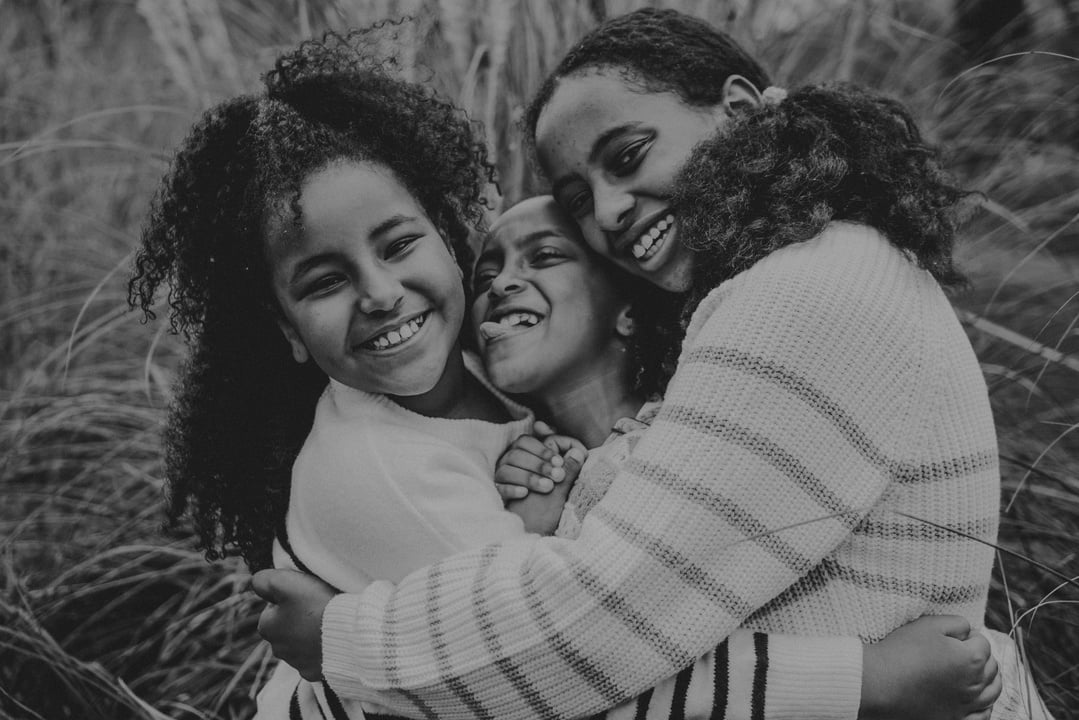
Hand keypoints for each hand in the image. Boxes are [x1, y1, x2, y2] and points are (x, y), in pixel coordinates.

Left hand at [251, 569, 335, 681]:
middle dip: (297, 618)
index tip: (305, 594)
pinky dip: (322, 649)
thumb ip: (264, 580)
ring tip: (328, 622)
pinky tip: (333, 640)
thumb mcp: (285, 582)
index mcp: (267, 627)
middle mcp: (278, 649)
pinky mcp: (315, 673)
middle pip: (285, 628)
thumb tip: (256, 582)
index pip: (272, 608)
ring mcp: (297, 663)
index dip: (288, 598)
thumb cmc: (316, 605)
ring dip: (309, 634)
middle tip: (317, 607)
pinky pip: (316, 658)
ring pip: (300, 644)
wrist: (348, 634)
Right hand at [494, 420, 586, 500]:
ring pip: (506, 470)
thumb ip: (566, 465)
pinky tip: (525, 494)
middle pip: (516, 454)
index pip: (525, 441)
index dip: (542, 450)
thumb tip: (576, 450)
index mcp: (521, 454)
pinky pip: (499, 488)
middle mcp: (507, 463)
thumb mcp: (561, 485)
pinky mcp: (497, 494)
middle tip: (558, 476)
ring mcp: (500, 479)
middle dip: (539, 464)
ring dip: (529, 477)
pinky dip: (512, 489)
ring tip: (548, 487)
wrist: (535, 530)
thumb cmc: (550, 505)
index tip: (560, 462)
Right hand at [860, 615, 1000, 719]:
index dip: (969, 636)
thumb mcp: (928, 625)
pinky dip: (985, 706)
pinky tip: (977, 700)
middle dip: (982, 656)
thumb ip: (956, 623)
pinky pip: (982, 716)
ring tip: (976, 672)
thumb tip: (968, 631)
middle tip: (962, 651)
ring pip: (992, 692)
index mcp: (972, 659)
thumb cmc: (902, 652)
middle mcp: (975, 684)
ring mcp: (967, 705)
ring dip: (989, 679)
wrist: (880, 683)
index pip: (983, 643)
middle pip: (992, 667)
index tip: (954, 636)